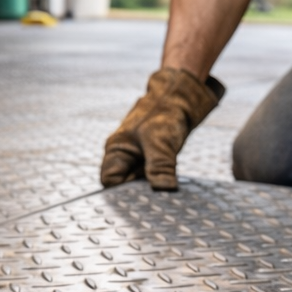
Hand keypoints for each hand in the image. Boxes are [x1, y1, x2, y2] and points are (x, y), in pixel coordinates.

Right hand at [101, 67, 224, 189]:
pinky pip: (153, 176)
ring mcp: (138, 157)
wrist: (181, 97)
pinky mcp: (152, 159)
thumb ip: (160, 167)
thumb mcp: (161, 142)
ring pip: (141, 182)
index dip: (124, 190)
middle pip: (125, 184)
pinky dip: (162, 179)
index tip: (143, 193)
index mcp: (117, 150)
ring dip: (153, 185)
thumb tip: (164, 190)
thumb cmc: (164, 112)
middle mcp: (124, 155)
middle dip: (140, 190)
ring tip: (166, 184)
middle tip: (158, 193)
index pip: (110, 181)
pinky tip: (170, 179)